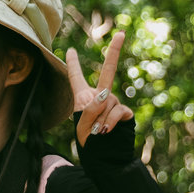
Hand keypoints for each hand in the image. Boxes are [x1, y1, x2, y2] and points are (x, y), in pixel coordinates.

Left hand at [63, 31, 134, 145]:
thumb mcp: (82, 125)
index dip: (73, 64)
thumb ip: (92, 109)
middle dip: (115, 52)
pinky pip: (117, 112)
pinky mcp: (124, 113)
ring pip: (108, 102)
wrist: (104, 158)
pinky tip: (105, 132)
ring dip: (99, 119)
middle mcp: (99, 97)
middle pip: (107, 72)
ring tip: (96, 132)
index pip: (76, 78)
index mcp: (83, 98)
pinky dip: (110, 122)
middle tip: (122, 34)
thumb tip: (106, 96)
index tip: (68, 50)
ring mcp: (113, 104)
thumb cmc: (88, 143)